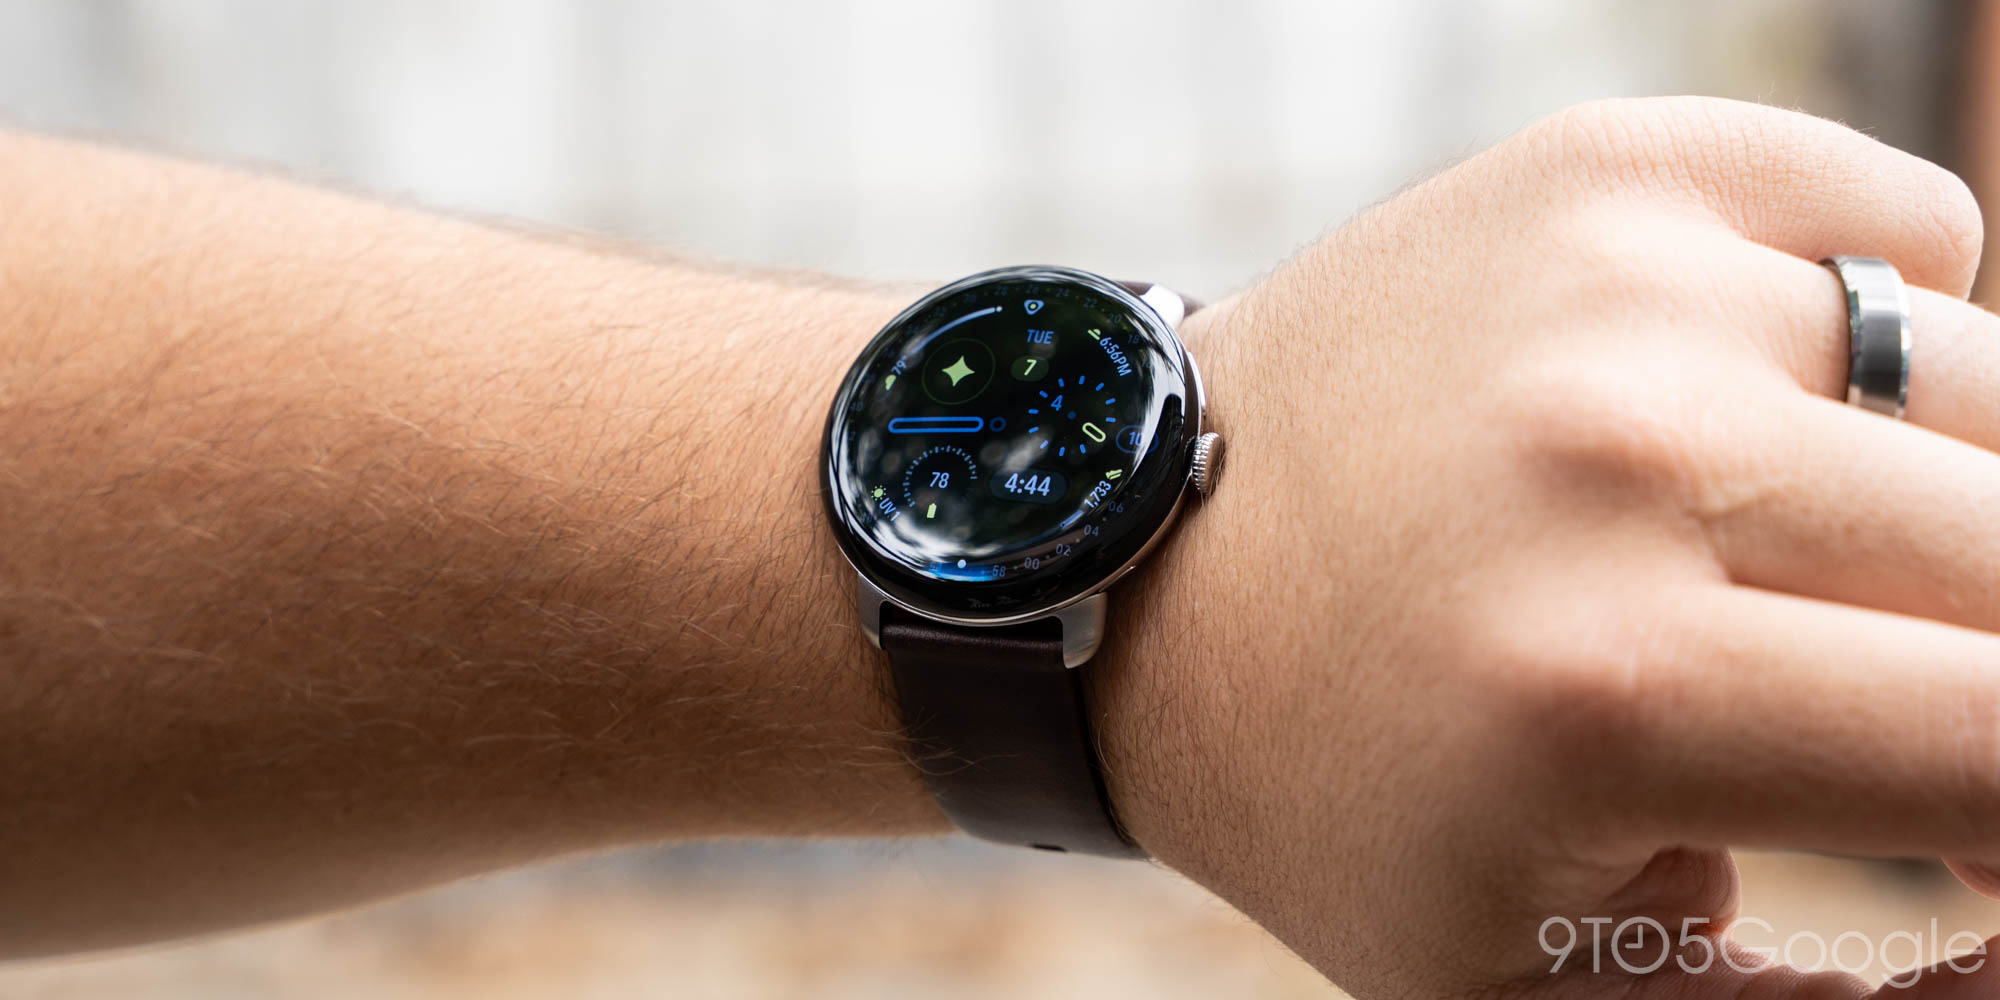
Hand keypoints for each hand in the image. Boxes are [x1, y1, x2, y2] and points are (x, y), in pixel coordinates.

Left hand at [1092, 97, 1999, 996]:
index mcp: (1603, 689)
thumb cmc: (1344, 791)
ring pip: (1988, 395)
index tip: (1973, 842)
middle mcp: (1616, 452)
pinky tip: (1746, 414)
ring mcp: (1616, 281)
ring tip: (1777, 562)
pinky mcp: (1606, 166)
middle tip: (1859, 706)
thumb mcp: (1544, 981)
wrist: (1148, 567)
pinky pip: (1905, 230)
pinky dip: (1873, 340)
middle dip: (1979, 667)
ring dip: (1929, 510)